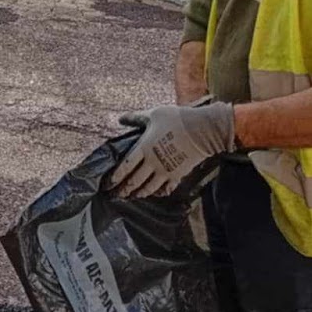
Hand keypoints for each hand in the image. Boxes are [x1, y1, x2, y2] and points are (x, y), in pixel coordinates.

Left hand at [109, 101, 236, 197]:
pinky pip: (166, 188)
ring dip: (139, 193)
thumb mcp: (154, 115)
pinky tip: (156, 193)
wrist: (204, 130)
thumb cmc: (177, 119)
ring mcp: (166, 171)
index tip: (108, 184)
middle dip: (124, 189)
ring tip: (132, 196)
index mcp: (144, 148)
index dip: (115, 177)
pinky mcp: (178, 175)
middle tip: (116, 195)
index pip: (125, 167)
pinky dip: (159, 192)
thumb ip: (136, 118)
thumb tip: (120, 118)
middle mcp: (152, 163)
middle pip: (134, 181)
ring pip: (149, 188)